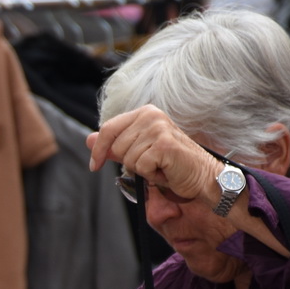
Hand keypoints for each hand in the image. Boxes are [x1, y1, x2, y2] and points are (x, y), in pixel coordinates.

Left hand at [85, 104, 223, 203]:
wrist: (200, 175)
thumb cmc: (170, 163)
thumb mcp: (138, 151)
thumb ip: (114, 144)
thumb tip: (89, 139)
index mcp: (144, 113)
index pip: (108, 129)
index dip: (98, 149)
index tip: (94, 166)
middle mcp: (151, 115)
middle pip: (117, 147)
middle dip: (130, 162)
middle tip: (152, 162)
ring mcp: (158, 128)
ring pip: (128, 159)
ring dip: (143, 169)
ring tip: (160, 165)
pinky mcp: (164, 145)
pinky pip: (140, 166)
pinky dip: (151, 175)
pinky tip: (165, 170)